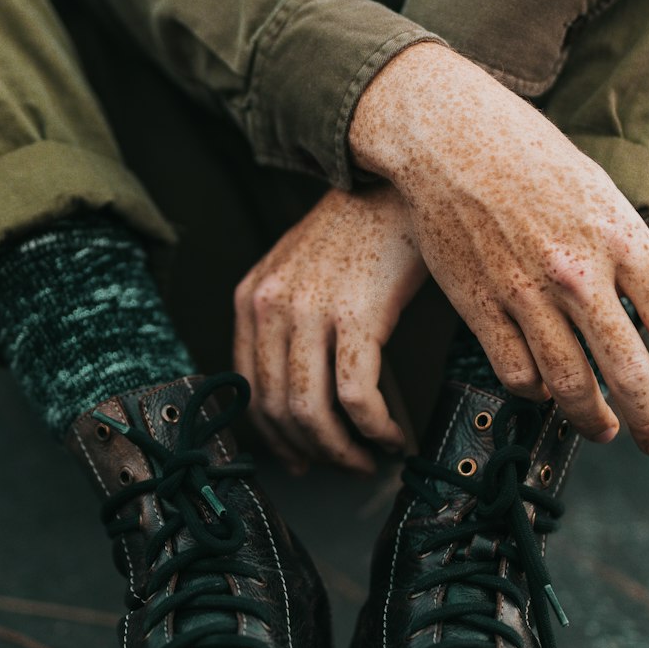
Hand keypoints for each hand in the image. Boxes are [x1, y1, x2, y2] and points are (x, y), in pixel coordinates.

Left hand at [233, 185, 426, 473]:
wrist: (399, 182)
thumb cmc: (361, 229)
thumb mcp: (301, 269)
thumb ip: (286, 319)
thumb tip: (299, 387)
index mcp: (250, 297)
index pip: (249, 390)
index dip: (275, 437)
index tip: (301, 458)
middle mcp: (270, 307)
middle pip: (278, 409)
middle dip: (313, 452)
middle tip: (344, 466)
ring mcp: (310, 311)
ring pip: (312, 412)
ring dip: (344, 450)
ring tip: (370, 458)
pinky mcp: (356, 316)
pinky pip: (357, 398)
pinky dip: (376, 430)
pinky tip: (394, 436)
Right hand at [350, 43, 648, 454]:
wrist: (451, 138)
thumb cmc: (533, 158)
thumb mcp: (600, 191)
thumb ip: (633, 246)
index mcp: (620, 238)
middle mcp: (577, 272)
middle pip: (625, 368)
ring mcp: (525, 292)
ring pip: (567, 384)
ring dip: (592, 419)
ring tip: (605, 430)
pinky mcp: (479, 305)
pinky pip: (515, 371)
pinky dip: (535, 391)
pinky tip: (545, 393)